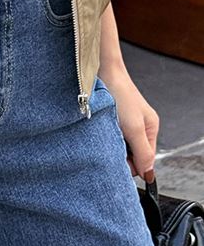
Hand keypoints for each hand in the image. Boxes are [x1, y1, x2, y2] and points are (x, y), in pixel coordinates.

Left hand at [101, 66, 158, 181]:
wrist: (100, 71)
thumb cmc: (119, 94)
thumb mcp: (134, 127)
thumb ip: (142, 152)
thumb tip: (148, 174)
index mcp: (150, 128)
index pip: (145, 160)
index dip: (132, 165)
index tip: (118, 162)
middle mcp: (138, 126)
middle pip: (131, 154)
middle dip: (120, 155)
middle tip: (108, 146)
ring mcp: (123, 122)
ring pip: (118, 145)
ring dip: (110, 145)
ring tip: (102, 135)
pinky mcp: (110, 118)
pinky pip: (108, 135)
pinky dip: (103, 137)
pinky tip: (96, 131)